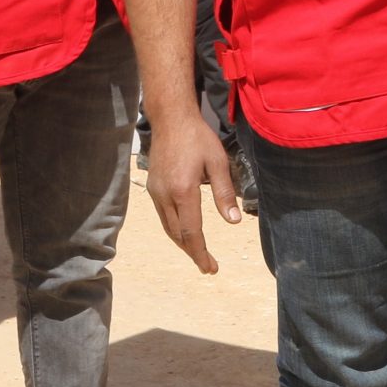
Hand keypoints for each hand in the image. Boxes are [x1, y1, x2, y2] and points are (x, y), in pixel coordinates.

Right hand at [143, 109, 241, 273]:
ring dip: (183, 243)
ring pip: (168, 227)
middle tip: (208, 266)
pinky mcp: (152, 187)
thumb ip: (225, 193)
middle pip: (178, 235)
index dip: (201, 253)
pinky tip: (185, 231)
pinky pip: (163, 216)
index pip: (191, 232)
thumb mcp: (218, 162)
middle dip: (193, 253)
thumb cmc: (197, 137)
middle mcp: (165, 195)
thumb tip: (234, 222)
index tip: (211, 268)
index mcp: (183, 191)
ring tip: (198, 253)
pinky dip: (175, 229)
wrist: (170, 118)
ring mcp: (155, 191)